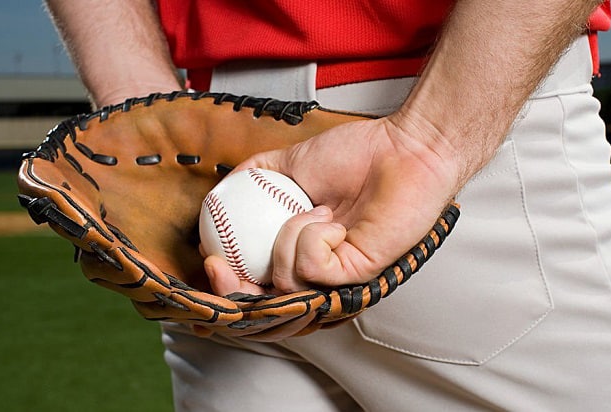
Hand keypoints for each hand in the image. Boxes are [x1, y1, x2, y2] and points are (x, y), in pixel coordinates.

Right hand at [205, 115, 459, 295]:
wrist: (400, 149)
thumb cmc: (356, 156)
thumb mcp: (289, 164)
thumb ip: (254, 177)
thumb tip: (219, 195)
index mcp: (300, 258)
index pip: (258, 296)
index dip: (227, 292)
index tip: (210, 261)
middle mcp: (318, 277)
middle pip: (267, 316)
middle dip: (234, 296)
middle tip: (219, 265)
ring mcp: (338, 281)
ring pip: (286, 286)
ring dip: (285, 241)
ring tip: (314, 209)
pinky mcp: (357, 276)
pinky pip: (311, 268)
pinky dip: (311, 236)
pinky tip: (332, 218)